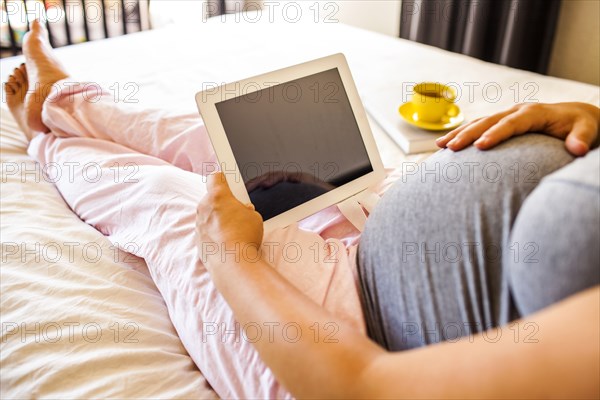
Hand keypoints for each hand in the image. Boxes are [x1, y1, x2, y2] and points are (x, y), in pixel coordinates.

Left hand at [196, 172, 263, 264]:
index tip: (227, 180)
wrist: (233, 263)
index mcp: (218, 195)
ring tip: (234, 230)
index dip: (223, 178)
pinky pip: (206, 231)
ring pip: (208, 216)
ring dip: (218, 220)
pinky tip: (227, 242)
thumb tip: (242, 211)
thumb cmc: (244, 236)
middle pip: (211, 198)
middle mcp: (204, 207)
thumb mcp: (254, 216)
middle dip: (223, 203)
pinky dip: (214, 234)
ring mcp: (199, 224)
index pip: (215, 177)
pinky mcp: (197, 240)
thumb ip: (245, 209)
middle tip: (237, 212)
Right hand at [436, 102, 599, 155]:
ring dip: (459, 133)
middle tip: (450, 148)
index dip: (495, 134)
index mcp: (534, 113)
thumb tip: (579, 150)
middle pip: (488, 121)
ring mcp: (507, 116)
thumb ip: (583, 139)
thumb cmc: (581, 126)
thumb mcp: (588, 130)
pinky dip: (462, 135)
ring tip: (440, 146)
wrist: (576, 118)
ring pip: (479, 123)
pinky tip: (446, 146)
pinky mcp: (501, 124)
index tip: (480, 147)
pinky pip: (479, 128)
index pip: (511, 123)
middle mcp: (517, 111)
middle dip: (468, 134)